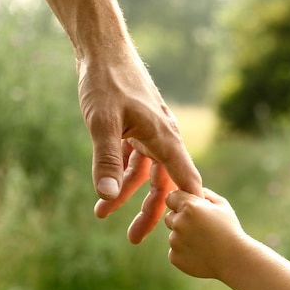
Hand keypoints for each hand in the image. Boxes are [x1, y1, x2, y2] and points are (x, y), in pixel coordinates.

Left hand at [78, 55, 202, 243]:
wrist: (102, 50)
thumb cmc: (106, 82)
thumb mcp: (102, 122)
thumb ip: (106, 160)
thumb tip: (107, 196)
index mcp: (164, 137)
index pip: (184, 180)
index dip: (188, 207)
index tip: (188, 232)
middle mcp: (162, 137)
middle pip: (163, 183)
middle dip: (150, 212)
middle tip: (134, 239)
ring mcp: (149, 133)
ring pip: (144, 173)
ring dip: (125, 194)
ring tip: (102, 214)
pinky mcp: (136, 129)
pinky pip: (132, 159)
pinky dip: (118, 174)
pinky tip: (103, 186)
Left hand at [165, 188, 244, 278]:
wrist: (234, 260)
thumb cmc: (229, 230)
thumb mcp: (222, 205)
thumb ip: (204, 194)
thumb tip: (191, 191)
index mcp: (189, 206)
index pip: (171, 197)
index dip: (180, 202)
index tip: (189, 208)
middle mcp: (178, 222)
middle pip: (170, 217)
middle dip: (181, 220)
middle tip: (200, 228)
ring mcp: (175, 241)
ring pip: (174, 235)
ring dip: (184, 237)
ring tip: (204, 242)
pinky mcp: (174, 257)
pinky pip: (175, 250)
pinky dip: (184, 252)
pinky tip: (201, 253)